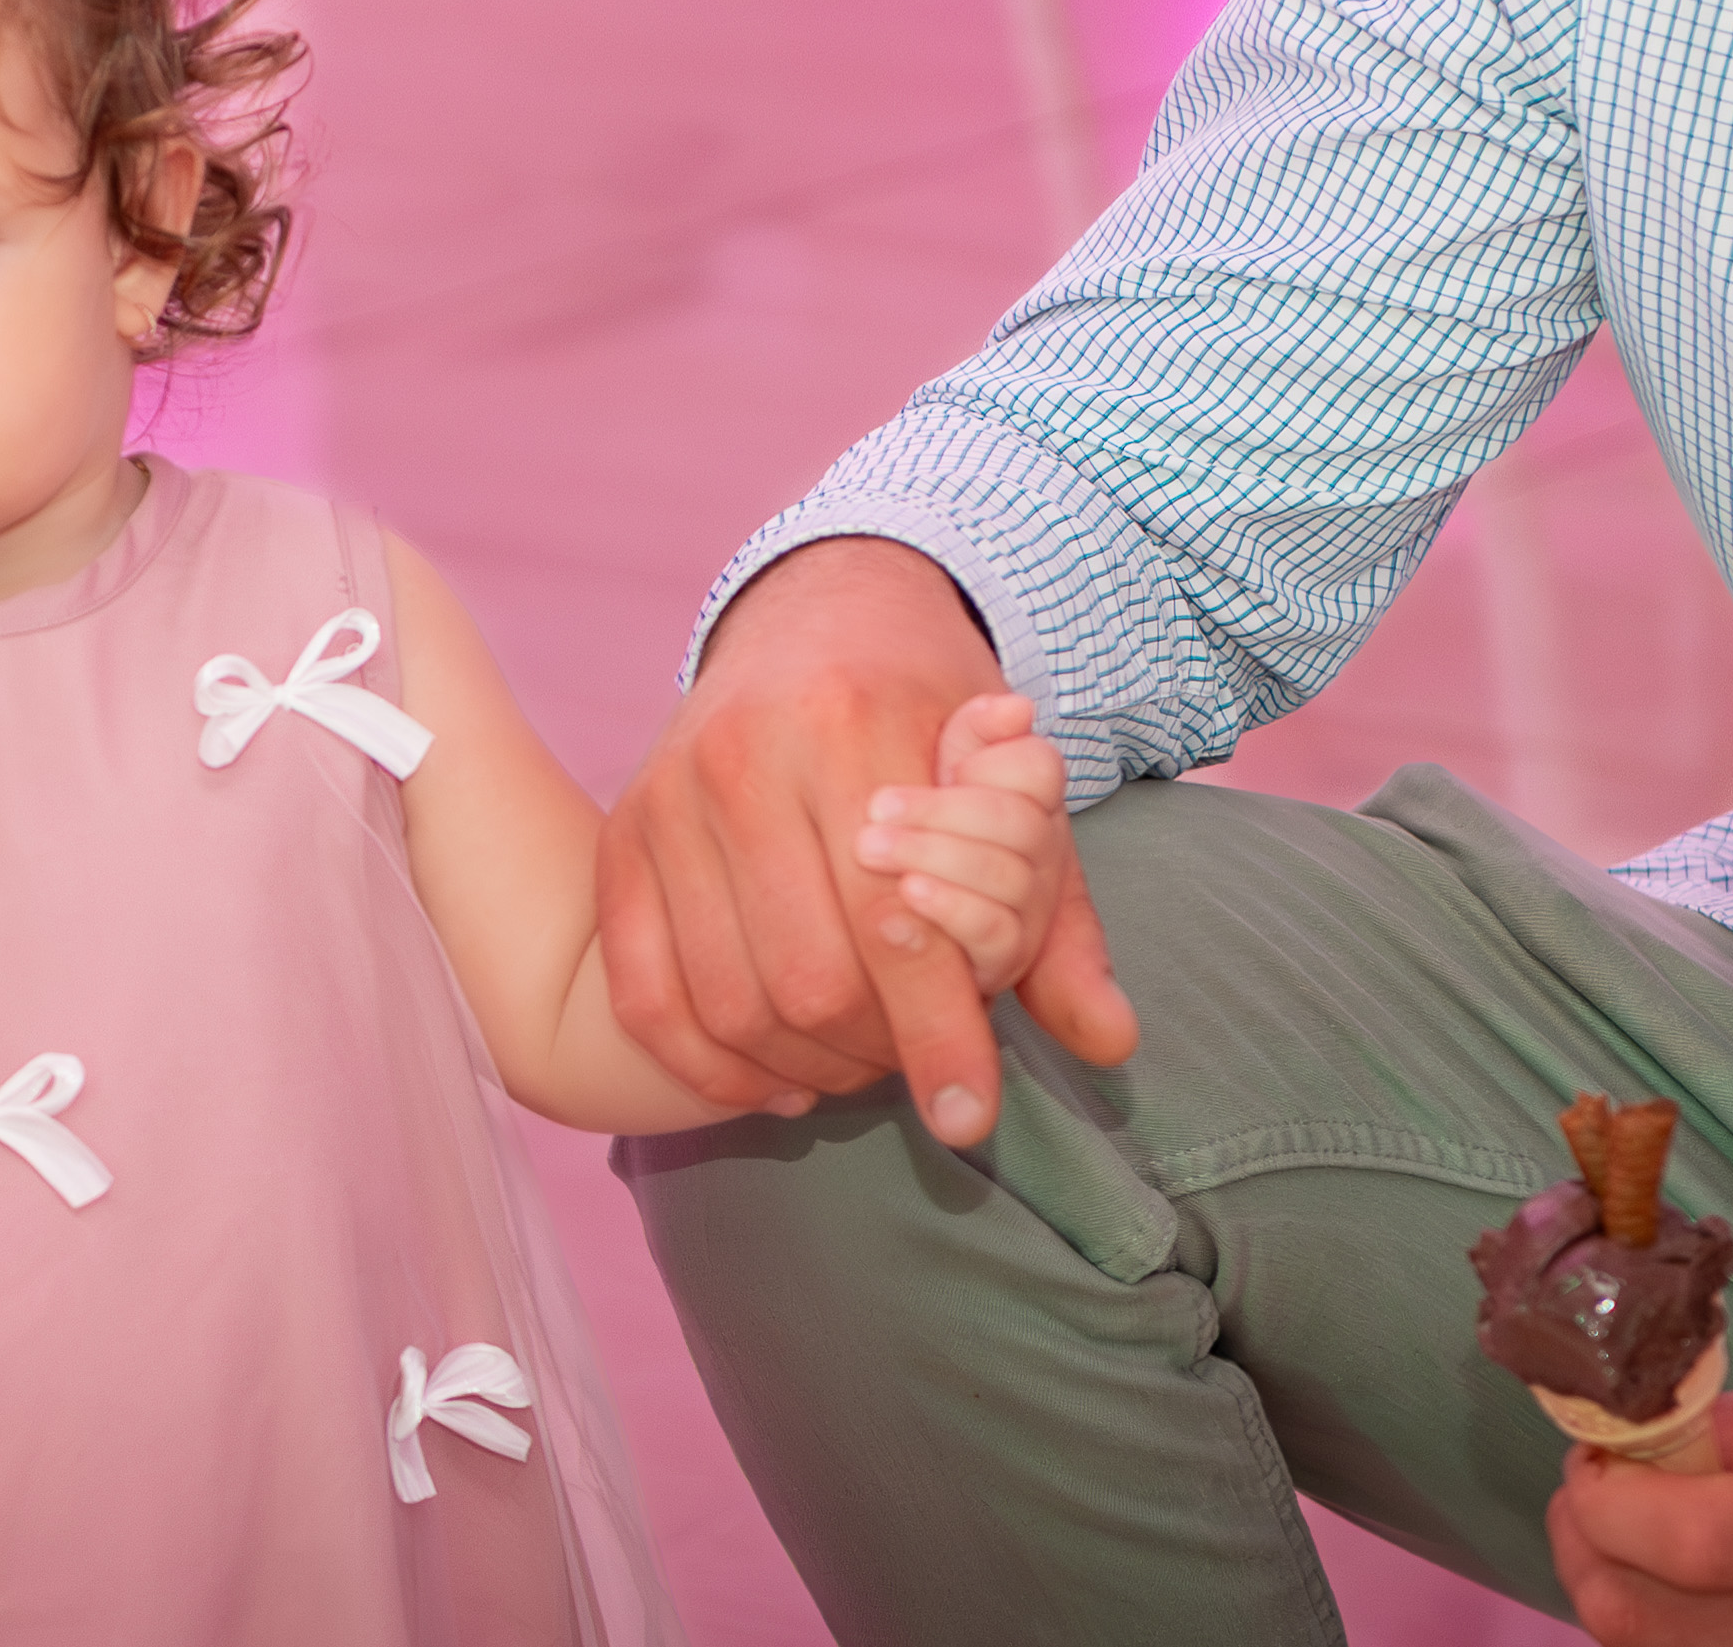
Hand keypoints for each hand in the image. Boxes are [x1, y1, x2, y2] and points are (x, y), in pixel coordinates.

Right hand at [596, 543, 1138, 1147]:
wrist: (818, 615)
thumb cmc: (930, 716)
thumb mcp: (1017, 791)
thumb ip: (1057, 921)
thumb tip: (1111, 1040)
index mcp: (850, 728)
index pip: (894, 923)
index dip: (937, 1034)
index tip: (968, 1116)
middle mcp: (744, 757)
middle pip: (809, 979)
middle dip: (872, 1054)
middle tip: (911, 1066)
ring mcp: (668, 799)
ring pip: (729, 1001)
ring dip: (800, 1069)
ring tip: (855, 1068)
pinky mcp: (621, 839)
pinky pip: (646, 995)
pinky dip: (708, 1065)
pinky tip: (773, 1081)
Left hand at [1547, 1391, 1732, 1646]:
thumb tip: (1662, 1418)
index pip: (1686, 1538)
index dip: (1606, 1496)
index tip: (1598, 1450)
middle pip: (1639, 1618)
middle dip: (1585, 1543)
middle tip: (1599, 1488)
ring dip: (1616, 1592)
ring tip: (1639, 1534)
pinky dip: (1672, 1636)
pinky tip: (1690, 1591)